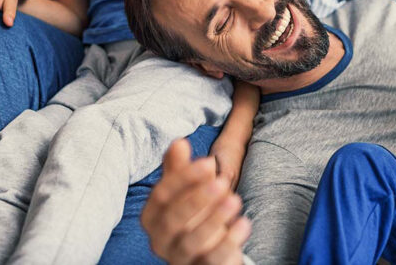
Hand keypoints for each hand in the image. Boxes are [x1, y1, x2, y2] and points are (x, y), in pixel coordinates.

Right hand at [142, 139, 250, 264]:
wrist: (205, 252)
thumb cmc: (192, 216)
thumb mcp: (184, 191)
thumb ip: (179, 169)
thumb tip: (179, 142)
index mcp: (151, 217)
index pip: (161, 195)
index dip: (184, 177)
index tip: (209, 162)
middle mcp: (160, 240)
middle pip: (173, 219)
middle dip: (198, 199)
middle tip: (222, 182)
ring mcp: (179, 258)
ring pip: (192, 241)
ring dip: (214, 219)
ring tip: (235, 200)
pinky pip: (212, 260)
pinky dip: (229, 241)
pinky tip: (244, 223)